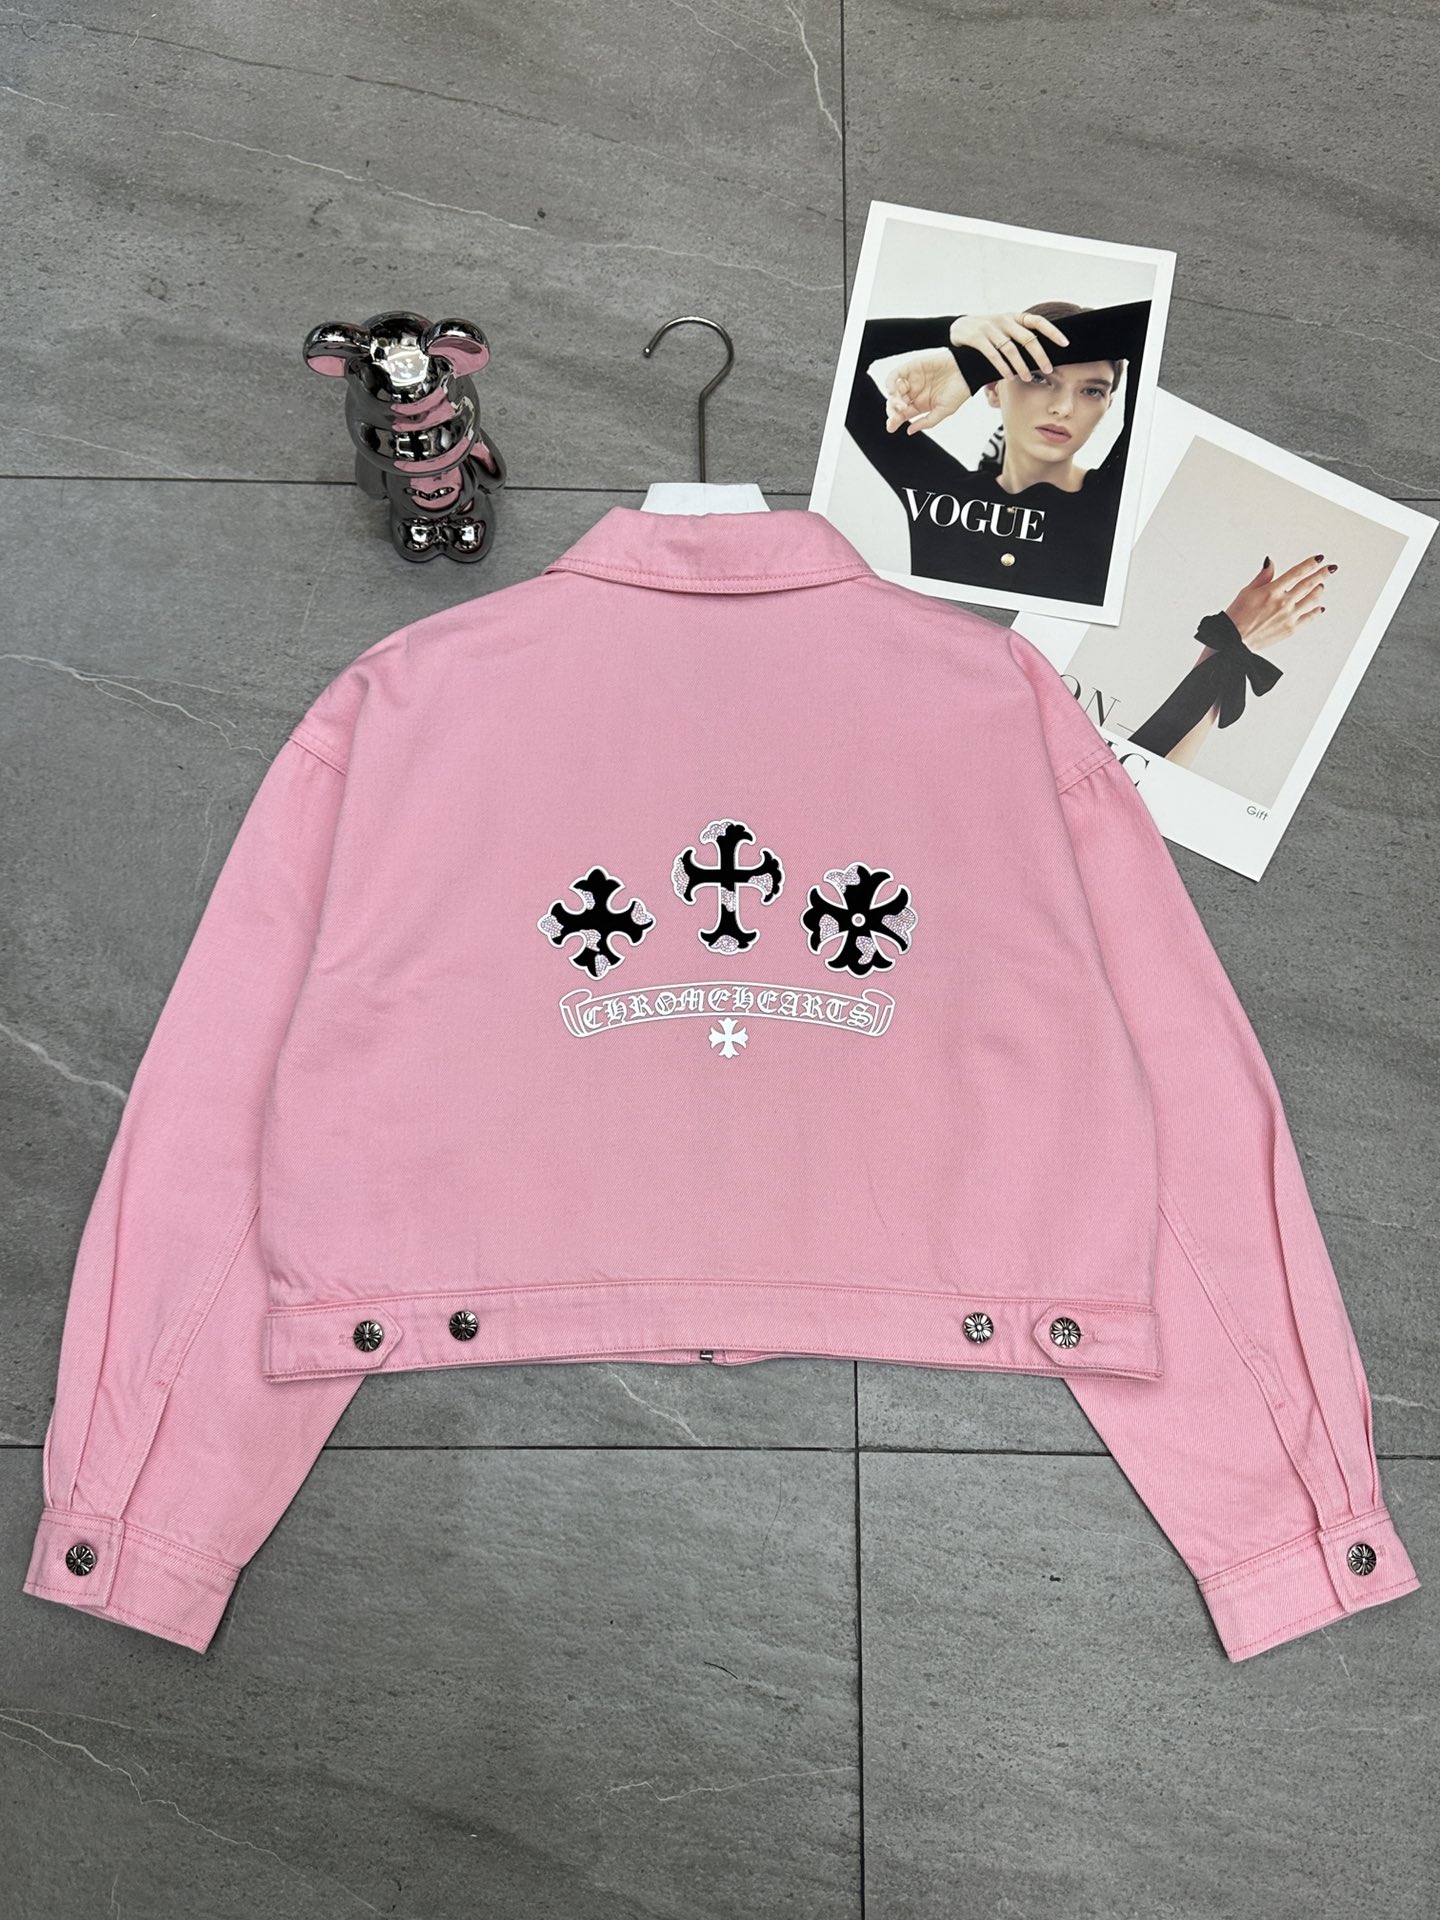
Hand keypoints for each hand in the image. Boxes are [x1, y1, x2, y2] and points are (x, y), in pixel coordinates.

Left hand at [876, 346, 972, 434]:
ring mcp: (912, 380)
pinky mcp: (913, 367)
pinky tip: (892, 391)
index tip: (891, 427)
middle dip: (892, 412)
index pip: (902, 415)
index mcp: (920, 405)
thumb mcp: (944, 411)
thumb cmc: (959, 391)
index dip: (894, 421)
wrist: (968, 370)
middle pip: (895, 404)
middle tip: (896, 417)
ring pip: (894, 390)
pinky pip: (896, 374)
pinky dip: (890, 382)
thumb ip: (927, 422)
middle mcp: (914, 393)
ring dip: (893, 399)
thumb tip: (909, 431)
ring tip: (900, 406)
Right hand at [949, 310, 1071, 385]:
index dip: (1053, 332)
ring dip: (1021, 365)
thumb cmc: (988, 331)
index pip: (1038, 321)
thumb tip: (1044, 352)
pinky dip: (1002, 367)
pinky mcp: (977, 338)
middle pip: (1028, 338)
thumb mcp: (1005, 328)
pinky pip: (993, 355)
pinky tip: (1008, 377)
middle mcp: (1005, 320)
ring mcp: (990, 328)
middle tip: (1048, 370)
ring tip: (1028, 378)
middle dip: (1040, 355)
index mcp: (1015, 317)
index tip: (1065, 344)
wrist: (958, 327)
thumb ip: (1021, 335)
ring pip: (1011, 349)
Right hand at [1224, 554, 1332, 651]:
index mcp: (1271, 590)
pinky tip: (1319, 608)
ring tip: (1321, 586)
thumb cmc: (1236, 617)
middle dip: (1321, 574)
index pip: (1296, 573)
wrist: (1233, 641)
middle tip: (1329, 568)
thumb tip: (1271, 562)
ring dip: (1318, 591)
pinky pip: (1308, 618)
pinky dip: (1316, 612)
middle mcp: (1283, 602)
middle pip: (1308, 584)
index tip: (1318, 559)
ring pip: (1311, 600)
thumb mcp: (1247, 591)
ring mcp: (1289, 616)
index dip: (1310, 564)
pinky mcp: (1290, 629)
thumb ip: (1263, 576)